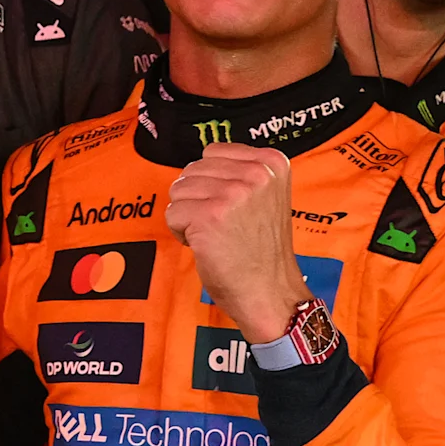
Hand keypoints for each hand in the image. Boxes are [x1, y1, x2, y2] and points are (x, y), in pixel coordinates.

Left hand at [164, 142, 310, 338]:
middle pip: (193, 169)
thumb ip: (241, 173)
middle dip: (196, 198)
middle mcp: (255, 173)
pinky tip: (203, 245)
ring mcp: (232, 194)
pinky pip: (172, 213)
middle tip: (220, 225)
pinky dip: (180, 232)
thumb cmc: (263, 252)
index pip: (213, 152)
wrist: (271, 292)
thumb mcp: (267, 197)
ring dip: (187, 214)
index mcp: (272, 163)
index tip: (228, 206)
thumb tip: (199, 165)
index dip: (211, 182)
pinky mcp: (209, 216)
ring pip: (179, 189)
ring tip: (213, 234)